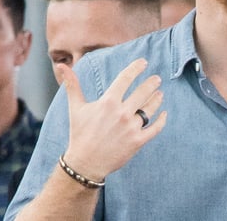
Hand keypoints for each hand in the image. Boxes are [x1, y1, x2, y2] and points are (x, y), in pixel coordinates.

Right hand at [59, 58, 167, 180]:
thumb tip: (62, 66)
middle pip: (143, 92)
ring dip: (157, 99)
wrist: (85, 163)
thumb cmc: (80, 133)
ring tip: (160, 94)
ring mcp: (131, 127)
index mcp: (107, 102)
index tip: (144, 63)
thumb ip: (72, 85)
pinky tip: (164, 114)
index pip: (126, 78)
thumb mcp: (76, 108)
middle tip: (157, 79)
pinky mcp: (138, 141)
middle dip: (152, 83)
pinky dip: (162, 120)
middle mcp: (122, 113)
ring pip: (150, 108)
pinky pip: (155, 128)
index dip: (136, 68)